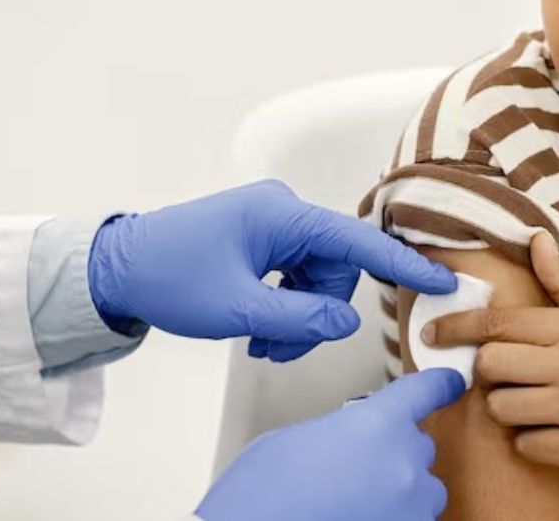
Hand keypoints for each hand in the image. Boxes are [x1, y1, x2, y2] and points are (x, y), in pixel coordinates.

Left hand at [89, 179, 456, 361]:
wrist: (116, 268)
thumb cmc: (168, 277)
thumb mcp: (237, 309)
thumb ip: (299, 320)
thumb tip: (346, 324)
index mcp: (282, 214)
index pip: (358, 241)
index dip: (403, 265)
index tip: (442, 279)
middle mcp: (282, 211)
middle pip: (333, 269)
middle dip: (316, 314)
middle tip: (280, 346)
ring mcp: (270, 223)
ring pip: (314, 278)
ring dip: (297, 317)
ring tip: (263, 343)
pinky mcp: (258, 238)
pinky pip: (293, 274)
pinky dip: (283, 306)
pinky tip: (259, 330)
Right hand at [195, 368, 464, 520]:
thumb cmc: (261, 496)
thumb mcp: (297, 439)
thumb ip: (343, 430)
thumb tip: (354, 440)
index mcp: (376, 424)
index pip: (425, 391)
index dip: (440, 385)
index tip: (451, 383)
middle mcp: (403, 463)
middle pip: (420, 446)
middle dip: (395, 453)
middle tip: (354, 469)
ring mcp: (409, 508)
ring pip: (422, 493)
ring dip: (398, 494)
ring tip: (353, 502)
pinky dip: (392, 518)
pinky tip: (356, 516)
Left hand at [422, 233, 558, 485]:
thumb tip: (535, 237)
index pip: (497, 323)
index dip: (456, 327)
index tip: (431, 332)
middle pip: (489, 364)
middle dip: (491, 373)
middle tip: (512, 376)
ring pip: (501, 407)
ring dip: (509, 411)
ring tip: (536, 405)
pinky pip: (525, 445)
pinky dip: (532, 443)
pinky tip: (555, 432)